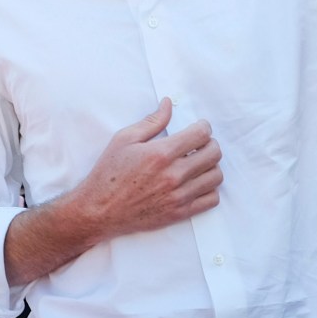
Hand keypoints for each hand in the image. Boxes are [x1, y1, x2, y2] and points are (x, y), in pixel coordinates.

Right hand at [67, 99, 223, 233]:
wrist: (99, 210)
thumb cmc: (109, 173)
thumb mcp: (124, 140)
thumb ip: (151, 121)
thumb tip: (169, 104)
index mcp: (160, 154)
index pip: (201, 134)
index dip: (204, 127)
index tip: (199, 128)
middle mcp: (173, 175)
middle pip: (214, 154)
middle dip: (210, 144)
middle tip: (201, 144)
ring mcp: (178, 196)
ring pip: (216, 176)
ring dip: (212, 166)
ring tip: (199, 164)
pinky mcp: (180, 213)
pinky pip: (212, 199)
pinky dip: (210, 189)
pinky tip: (197, 183)